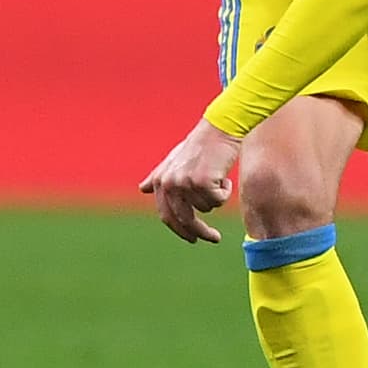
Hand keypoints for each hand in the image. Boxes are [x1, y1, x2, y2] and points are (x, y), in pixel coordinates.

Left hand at [140, 118, 239, 242]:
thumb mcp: (175, 159)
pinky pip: (218, 200)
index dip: (180, 231)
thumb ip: (159, 176)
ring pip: (206, 208)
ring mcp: (185, 183)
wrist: (220, 127)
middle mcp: (169, 184)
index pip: (167, 216)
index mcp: (160, 181)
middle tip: (214, 238)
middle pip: (185, 220)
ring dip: (217, 197)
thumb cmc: (201, 143)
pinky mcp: (203, 182)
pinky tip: (225, 176)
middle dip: (200, 232)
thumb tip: (142, 189)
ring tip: (219, 177)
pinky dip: (225, 191)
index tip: (193, 239)